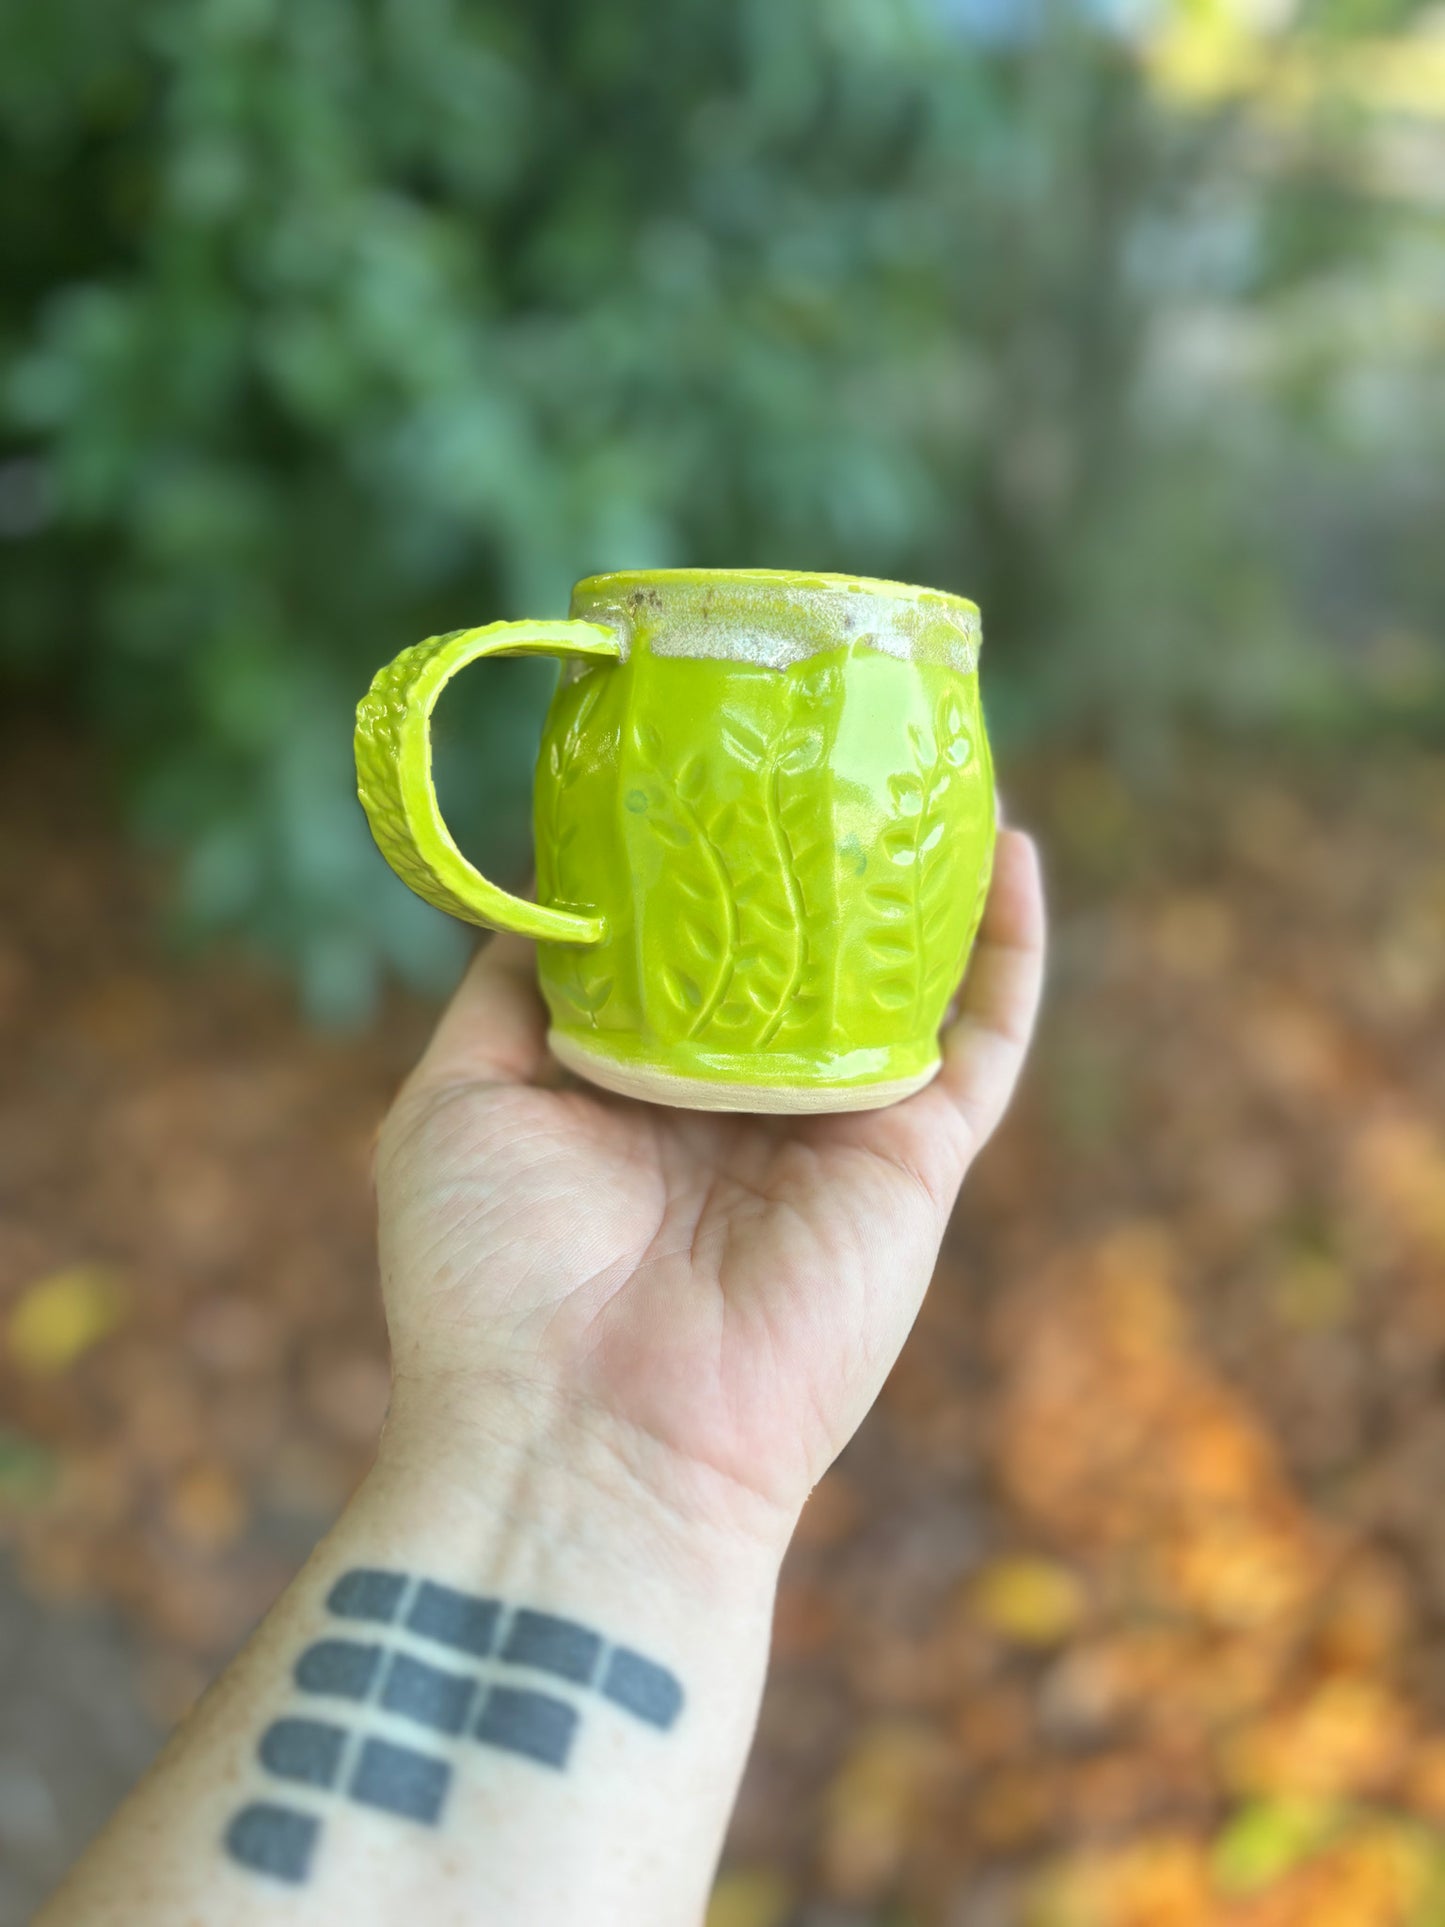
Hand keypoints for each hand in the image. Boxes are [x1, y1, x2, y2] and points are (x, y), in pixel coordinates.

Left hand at [375, 828, 1045, 1553]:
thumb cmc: (491, 1280)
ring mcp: (834, 1131)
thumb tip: (552, 896)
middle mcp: (743, 1101)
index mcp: (638, 1085)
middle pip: (804, 953)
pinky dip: (1008, 951)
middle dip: (823, 854)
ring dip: (924, 880)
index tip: (710, 756)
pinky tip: (1010, 850)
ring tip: (934, 768)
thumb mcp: (460, 1102)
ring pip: (901, 980)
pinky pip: (982, 1042)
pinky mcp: (913, 1165)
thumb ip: (510, 995)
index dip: (707, 857)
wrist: (578, 1441)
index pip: (692, 946)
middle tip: (835, 739)